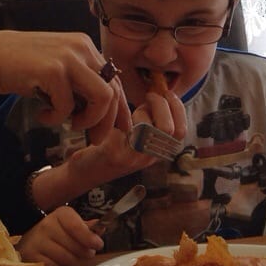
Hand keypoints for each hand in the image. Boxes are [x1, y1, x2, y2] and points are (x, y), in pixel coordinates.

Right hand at [0, 32, 126, 143]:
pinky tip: (42, 114)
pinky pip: (68, 106)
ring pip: (102, 98)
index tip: (122, 130)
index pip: (114, 80)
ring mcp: (68, 58)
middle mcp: (82, 48)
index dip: (121, 109)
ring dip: (88, 120)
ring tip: (69, 124)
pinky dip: (56, 118)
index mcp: (85, 47)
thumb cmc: (18, 65)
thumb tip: (100, 112)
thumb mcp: (56, 68)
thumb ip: (78, 83)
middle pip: (113, 91)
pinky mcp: (53, 71)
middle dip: (107, 122)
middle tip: (94, 139)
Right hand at [17, 207, 103, 265]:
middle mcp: (47, 225)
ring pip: (67, 259)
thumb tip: (101, 227)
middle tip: (87, 253)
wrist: (31, 238)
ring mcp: (37, 241)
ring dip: (75, 262)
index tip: (98, 245)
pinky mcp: (32, 256)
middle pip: (74, 246)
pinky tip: (61, 263)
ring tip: (74, 258)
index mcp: (60, 214)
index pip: (76, 227)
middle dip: (85, 253)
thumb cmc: (58, 232)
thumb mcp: (72, 224)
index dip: (89, 238)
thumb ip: (87, 228)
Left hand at [30, 85, 185, 209]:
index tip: (168, 94)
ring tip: (134, 107)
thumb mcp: (137, 136)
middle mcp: (148, 157)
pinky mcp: (113, 153)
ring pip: (149, 127)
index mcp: (157, 152)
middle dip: (162, 105)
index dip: (178, 109)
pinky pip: (126, 127)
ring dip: (144, 111)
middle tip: (149, 97)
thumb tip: (163, 95)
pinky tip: (116, 113)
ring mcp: (132, 158)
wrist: (84, 172)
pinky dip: (123, 113)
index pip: (181, 131)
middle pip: (170, 129)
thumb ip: (152, 121)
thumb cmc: (110, 147)